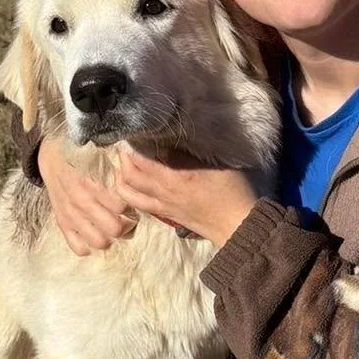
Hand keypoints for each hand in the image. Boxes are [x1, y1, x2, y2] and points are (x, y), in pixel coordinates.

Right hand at [37, 140, 136, 256]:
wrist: (53, 154)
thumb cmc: (84, 155)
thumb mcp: (103, 156)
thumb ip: (120, 170)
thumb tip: (138, 178)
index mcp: (94, 182)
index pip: (122, 206)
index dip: (132, 204)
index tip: (133, 200)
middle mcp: (82, 201)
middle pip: (114, 228)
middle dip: (126, 224)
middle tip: (127, 217)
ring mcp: (70, 214)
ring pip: (99, 241)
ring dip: (109, 237)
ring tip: (112, 226)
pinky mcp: (62, 222)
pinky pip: (78, 247)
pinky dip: (88, 245)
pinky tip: (93, 232)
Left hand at [115, 145, 257, 248]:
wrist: (237, 225)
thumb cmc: (232, 192)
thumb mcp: (215, 164)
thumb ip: (189, 155)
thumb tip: (170, 144)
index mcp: (175, 177)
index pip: (140, 159)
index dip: (131, 145)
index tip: (130, 133)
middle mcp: (163, 192)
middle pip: (129, 176)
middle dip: (122, 159)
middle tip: (124, 146)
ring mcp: (162, 206)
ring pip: (128, 194)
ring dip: (121, 179)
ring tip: (123, 166)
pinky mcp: (166, 215)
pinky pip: (139, 205)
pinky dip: (130, 194)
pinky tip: (133, 186)